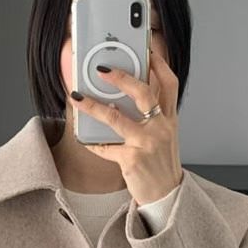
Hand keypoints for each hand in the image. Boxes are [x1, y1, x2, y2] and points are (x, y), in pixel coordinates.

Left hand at [68, 53, 183, 206]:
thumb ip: (153, 117)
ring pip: (116, 117)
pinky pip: (106, 147)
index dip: (159, 64)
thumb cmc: (161, 166)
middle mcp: (160, 128)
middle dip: (122, 77)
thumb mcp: (165, 138)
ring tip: (77, 97)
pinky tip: (84, 139)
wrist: (167, 198)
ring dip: (93, 106)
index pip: (169, 84)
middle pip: (143, 93)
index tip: (147, 50)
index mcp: (170, 120)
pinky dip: (93, 143)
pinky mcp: (132, 160)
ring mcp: (146, 144)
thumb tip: (125, 99)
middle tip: (103, 69)